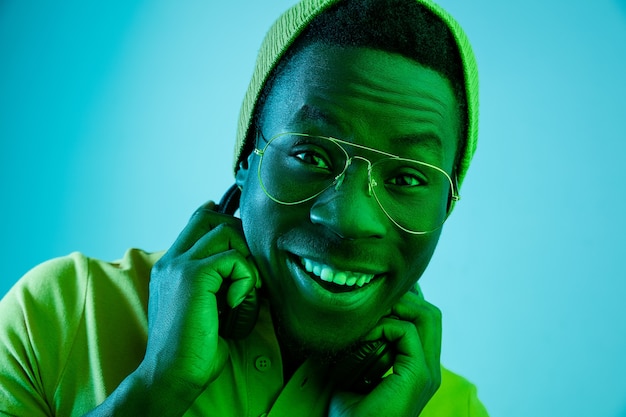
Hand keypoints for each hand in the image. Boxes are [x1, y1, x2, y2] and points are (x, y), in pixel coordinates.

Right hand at [137, 202, 258, 411]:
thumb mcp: (204, 307)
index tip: (242, 233)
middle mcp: (172, 260)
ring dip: (246, 258)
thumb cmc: (193, 349)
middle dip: (241, 236)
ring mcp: (180, 265)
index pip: (196, 222)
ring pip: (225, 231)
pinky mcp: (194, 276)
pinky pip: (234, 258)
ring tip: (245, 290)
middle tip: (250, 270)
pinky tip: (237, 303)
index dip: (222, 217)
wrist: (172, 374)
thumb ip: (215, 282)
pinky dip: (246, 278)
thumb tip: (244, 265)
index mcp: (170, 266)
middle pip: (212, 218)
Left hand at [329, 289, 441, 416]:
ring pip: (428, 315)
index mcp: (418, 368)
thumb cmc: (350, 413)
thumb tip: (358, 318)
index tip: (374, 300)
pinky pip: (408, 332)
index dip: (403, 303)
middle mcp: (429, 369)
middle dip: (403, 298)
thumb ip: (366, 345)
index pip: (424, 321)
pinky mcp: (418, 376)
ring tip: (370, 315)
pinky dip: (384, 324)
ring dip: (396, 307)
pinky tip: (364, 334)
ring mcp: (427, 373)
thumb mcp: (358, 370)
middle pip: (430, 314)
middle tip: (374, 302)